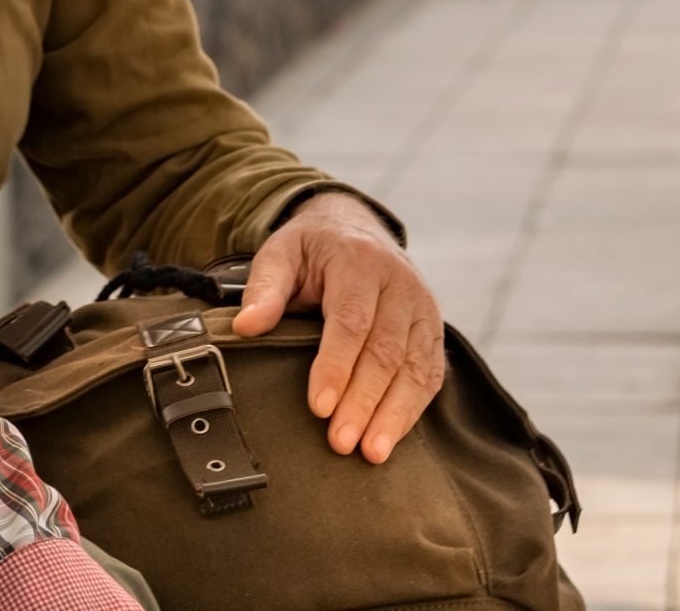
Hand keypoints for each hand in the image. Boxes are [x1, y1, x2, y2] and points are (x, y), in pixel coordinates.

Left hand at [233, 193, 443, 463]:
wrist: (355, 227)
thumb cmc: (312, 249)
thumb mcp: (281, 253)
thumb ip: (265, 287)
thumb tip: (245, 326)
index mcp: (359, 261)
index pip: (350, 320)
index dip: (336, 366)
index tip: (319, 407)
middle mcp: (399, 283)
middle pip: (385, 350)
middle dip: (363, 401)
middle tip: (341, 442)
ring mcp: (422, 307)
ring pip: (415, 367)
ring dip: (393, 414)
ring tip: (372, 452)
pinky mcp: (433, 330)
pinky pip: (431, 374)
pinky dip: (413, 409)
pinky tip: (393, 437)